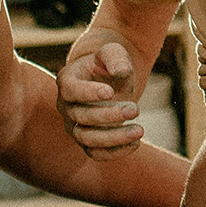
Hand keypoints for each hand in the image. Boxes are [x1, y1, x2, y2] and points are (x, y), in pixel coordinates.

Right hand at [56, 30, 141, 157]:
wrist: (110, 79)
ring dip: (113, 138)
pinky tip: (136, 143)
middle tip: (135, 109)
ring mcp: (74, 125)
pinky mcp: (87, 141)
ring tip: (139, 131)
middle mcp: (66, 106)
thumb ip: (116, 58)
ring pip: (87, 139)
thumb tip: (122, 71)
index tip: (110, 92)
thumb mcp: (113, 52)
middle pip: (81, 117)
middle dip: (109, 115)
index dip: (88, 93)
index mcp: (67, 80)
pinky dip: (115, 152)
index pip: (70, 90)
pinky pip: (96, 153)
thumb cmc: (109, 64)